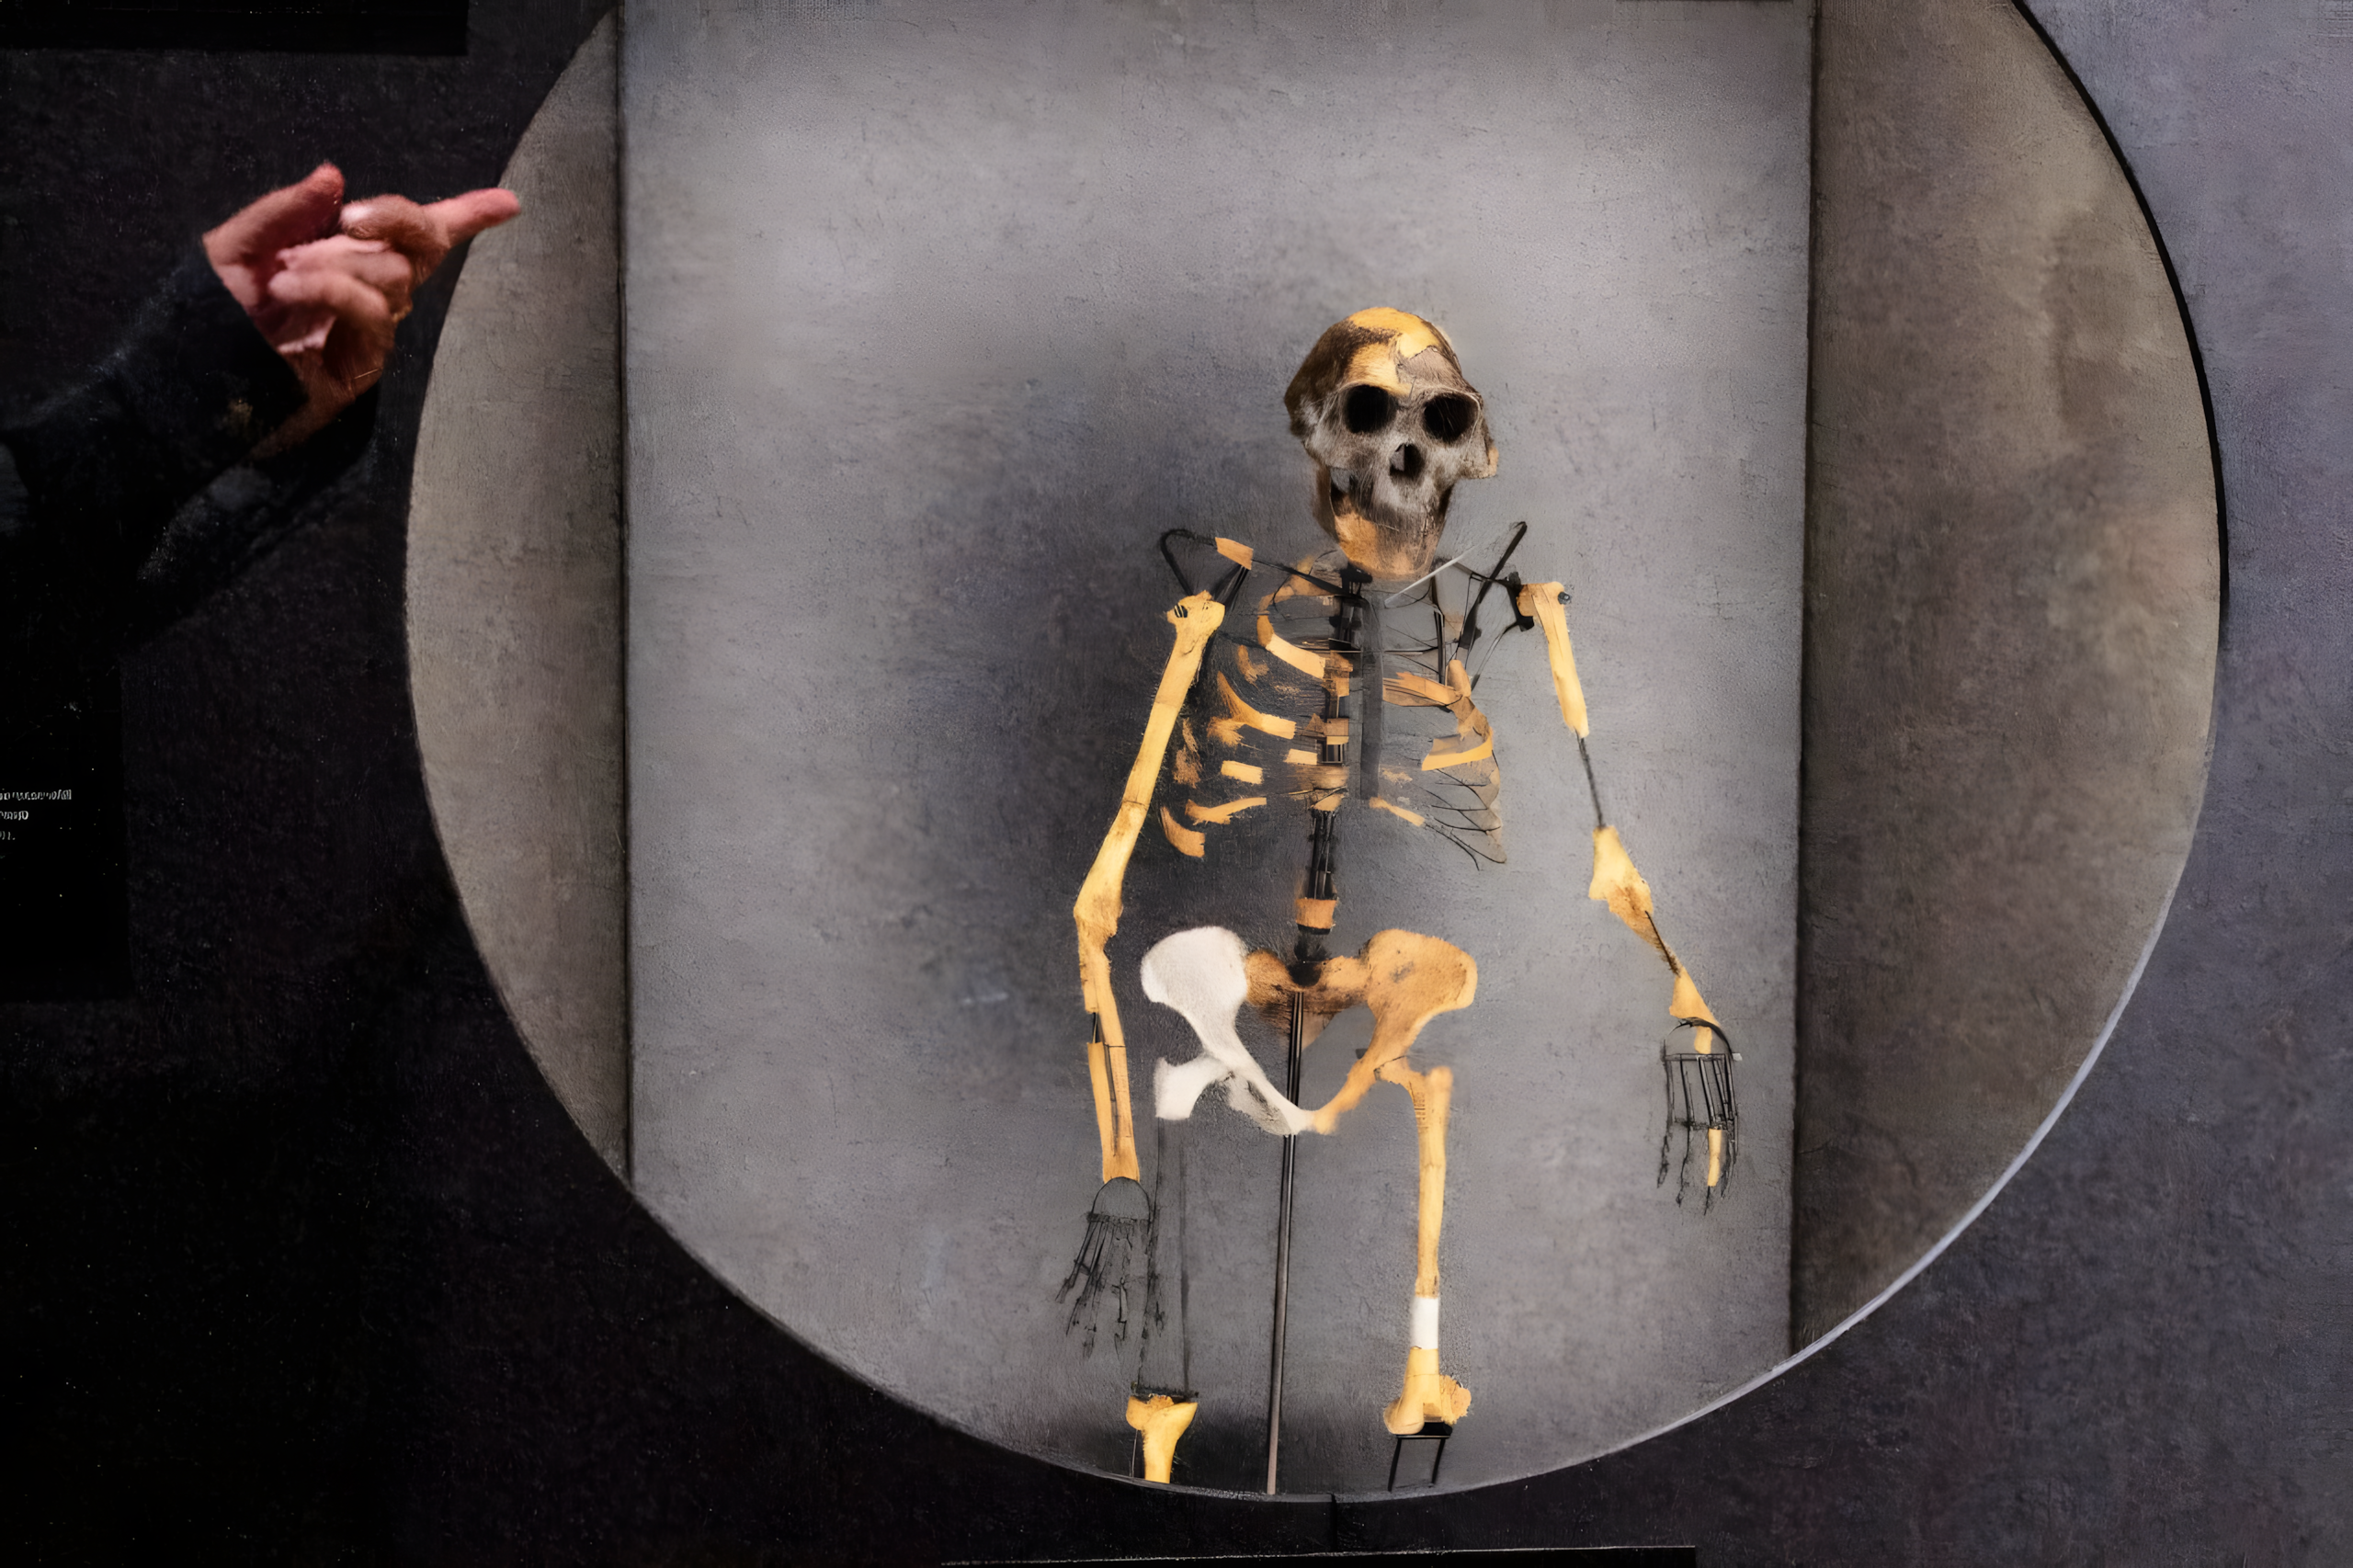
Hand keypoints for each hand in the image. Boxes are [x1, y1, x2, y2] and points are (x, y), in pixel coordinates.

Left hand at [203, 163, 518, 448]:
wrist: (185, 380)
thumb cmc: (205, 317)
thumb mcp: (234, 247)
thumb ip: (284, 211)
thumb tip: (334, 177)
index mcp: (342, 260)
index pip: (417, 238)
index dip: (466, 217)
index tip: (509, 203)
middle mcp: (366, 294)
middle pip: (421, 247)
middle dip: (397, 220)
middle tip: (352, 220)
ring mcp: (368, 332)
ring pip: (395, 279)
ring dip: (339, 268)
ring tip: (283, 280)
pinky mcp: (361, 367)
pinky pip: (372, 314)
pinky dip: (336, 291)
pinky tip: (293, 291)